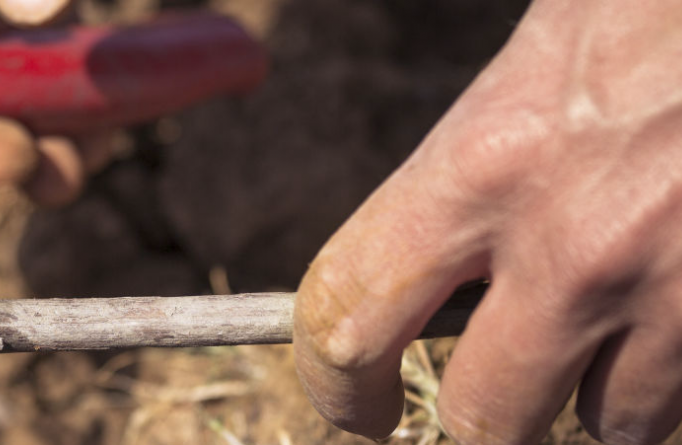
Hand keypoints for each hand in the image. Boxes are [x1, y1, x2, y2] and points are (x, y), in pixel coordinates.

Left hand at [294, 1, 681, 442]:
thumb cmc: (654, 7)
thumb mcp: (536, 66)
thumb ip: (470, 179)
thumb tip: (429, 276)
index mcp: (481, 162)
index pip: (349, 315)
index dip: (336, 382)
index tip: (356, 405)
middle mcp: (571, 243)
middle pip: (482, 413)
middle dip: (486, 413)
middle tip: (497, 394)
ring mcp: (676, 285)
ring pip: (609, 421)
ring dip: (602, 391)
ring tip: (618, 317)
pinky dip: (676, 370)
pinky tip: (678, 295)